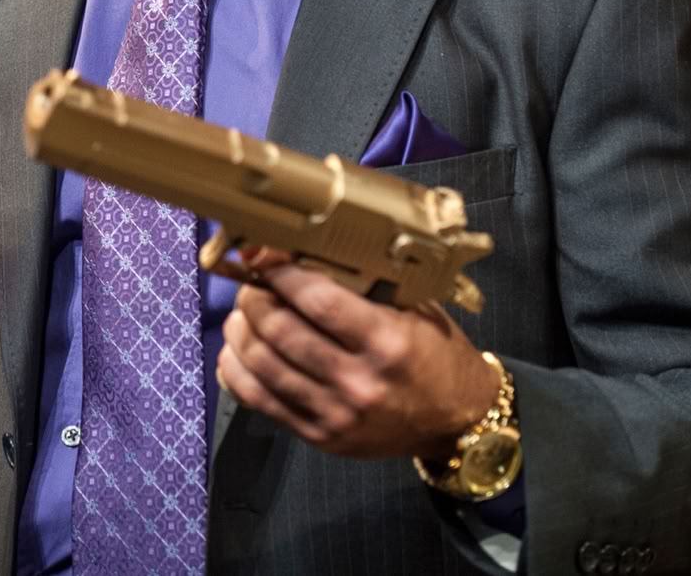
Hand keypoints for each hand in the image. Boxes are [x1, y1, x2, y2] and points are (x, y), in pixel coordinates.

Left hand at [215, 249, 496, 461]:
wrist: (455, 420)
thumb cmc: (434, 354)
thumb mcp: (413, 310)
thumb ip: (364, 286)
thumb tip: (300, 253)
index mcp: (387, 343)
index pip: (318, 301)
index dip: (281, 274)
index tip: (261, 255)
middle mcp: (359, 382)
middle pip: (281, 331)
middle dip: (254, 299)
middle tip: (249, 284)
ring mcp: (336, 414)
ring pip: (263, 365)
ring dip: (240, 332)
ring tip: (240, 313)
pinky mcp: (320, 437)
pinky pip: (261, 401)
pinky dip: (237, 371)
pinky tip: (235, 351)